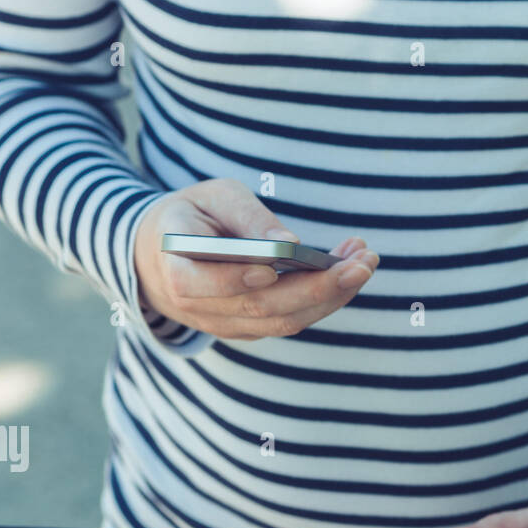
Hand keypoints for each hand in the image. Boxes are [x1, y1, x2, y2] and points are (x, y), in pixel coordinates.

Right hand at [133, 177, 378, 339]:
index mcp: (177, 271)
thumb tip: (290, 243)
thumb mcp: (213, 197)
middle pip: (261, 308)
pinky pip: (291, 320)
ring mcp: (228, 326)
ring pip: (284, 322)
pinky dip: (325, 299)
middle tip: (362, 263)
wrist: (162, 256)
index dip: (237, 279)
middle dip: (317, 287)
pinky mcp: (252, 329)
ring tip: (366, 261)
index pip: (202, 284)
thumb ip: (247, 217)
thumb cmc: (192, 216)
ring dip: (332, 295)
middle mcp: (202, 310)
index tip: (273, 265)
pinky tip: (351, 268)